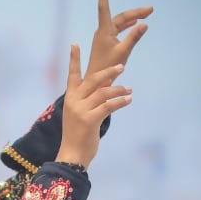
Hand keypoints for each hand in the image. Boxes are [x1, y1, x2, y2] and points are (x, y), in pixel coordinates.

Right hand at [57, 47, 131, 168]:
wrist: (72, 156)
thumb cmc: (78, 136)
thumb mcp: (79, 115)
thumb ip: (88, 100)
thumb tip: (105, 86)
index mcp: (70, 98)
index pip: (72, 75)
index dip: (74, 59)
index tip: (74, 44)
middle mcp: (74, 101)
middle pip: (93, 79)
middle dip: (109, 71)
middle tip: (122, 67)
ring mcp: (81, 110)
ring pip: (103, 92)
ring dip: (119, 89)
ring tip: (130, 90)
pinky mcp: (90, 120)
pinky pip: (108, 106)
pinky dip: (120, 101)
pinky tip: (128, 100)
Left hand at [86, 0, 151, 75]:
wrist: (96, 84)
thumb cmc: (107, 68)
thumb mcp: (123, 52)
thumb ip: (134, 37)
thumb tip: (144, 24)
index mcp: (104, 31)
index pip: (104, 8)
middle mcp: (103, 31)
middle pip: (120, 17)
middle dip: (136, 13)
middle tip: (150, 10)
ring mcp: (104, 37)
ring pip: (119, 23)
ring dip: (132, 19)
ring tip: (146, 14)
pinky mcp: (105, 44)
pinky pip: (117, 30)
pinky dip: (126, 26)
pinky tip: (133, 24)